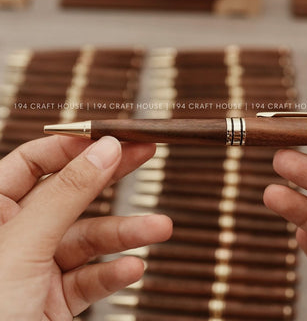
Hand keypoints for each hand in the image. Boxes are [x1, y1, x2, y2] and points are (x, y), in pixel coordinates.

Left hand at [0, 135, 171, 319]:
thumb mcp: (25, 244)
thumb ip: (68, 193)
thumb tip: (106, 149)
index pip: (34, 161)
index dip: (74, 146)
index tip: (113, 137)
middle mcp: (15, 235)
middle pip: (72, 191)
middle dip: (111, 175)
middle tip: (147, 154)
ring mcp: (36, 267)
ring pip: (88, 239)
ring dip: (127, 234)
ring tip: (160, 228)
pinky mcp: (53, 300)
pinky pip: (89, 278)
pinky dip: (114, 273)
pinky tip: (134, 267)